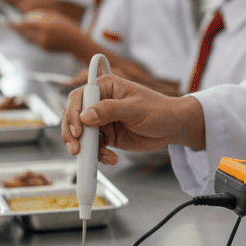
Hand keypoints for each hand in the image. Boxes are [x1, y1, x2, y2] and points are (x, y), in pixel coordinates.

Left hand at [11, 11, 84, 51]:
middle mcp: (42, 35)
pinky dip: (35, 37)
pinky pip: (35, 42)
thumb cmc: (66, 27)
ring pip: (29, 38)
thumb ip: (39, 16)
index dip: (14, 24)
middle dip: (17, 29)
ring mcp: (42, 43)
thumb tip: (25, 17)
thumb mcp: (54, 16)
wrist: (76, 42)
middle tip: (9, 25)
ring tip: (33, 28)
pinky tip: (44, 35)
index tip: (5, 23)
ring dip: (27, 33)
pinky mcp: (44, 49)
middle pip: (24, 33)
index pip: (25, 24)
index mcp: (45, 25)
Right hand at [60, 74, 204, 164]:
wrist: (172, 127)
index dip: (73, 114)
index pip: (79, 97)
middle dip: (73, 135)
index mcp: (105, 87)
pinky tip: (111, 158)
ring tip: (103, 156)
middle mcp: (100, 102)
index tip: (78, 131)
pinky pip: (94, 147)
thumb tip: (85, 115)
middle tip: (77, 150)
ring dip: (87, 148)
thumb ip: (110, 110)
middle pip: (74, 117)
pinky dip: (98, 155)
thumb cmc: (159, 110)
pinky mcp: (107, 135)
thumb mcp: (135, 109)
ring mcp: (102, 120)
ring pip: (82, 135)